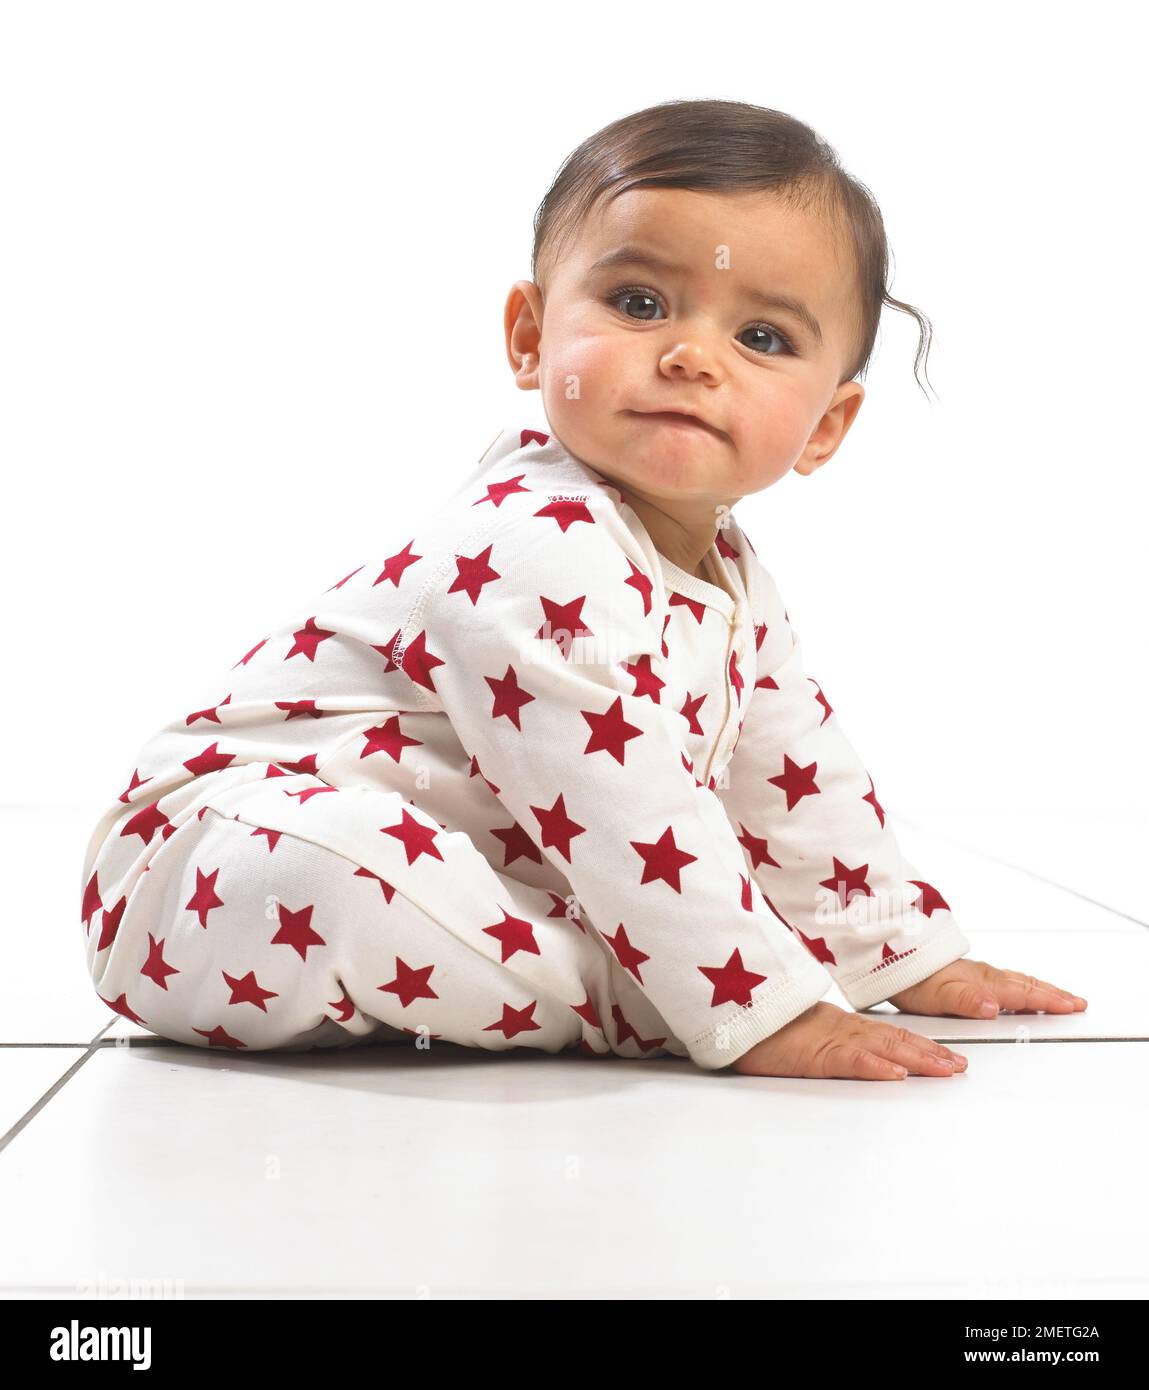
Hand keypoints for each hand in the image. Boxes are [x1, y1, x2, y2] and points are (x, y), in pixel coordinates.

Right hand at [730, 1000, 966, 1079]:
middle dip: (931, 1054)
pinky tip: (895, 1074)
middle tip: (961, 1067)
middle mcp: (839, 1029)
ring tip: (946, 1070)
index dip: (920, 1044)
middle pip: (894, 1040)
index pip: (887, 1034)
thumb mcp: (795, 1032)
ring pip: (881, 1048)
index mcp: (836, 1025)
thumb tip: (840, 1051)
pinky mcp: (810, 1052)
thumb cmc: (755, 1022)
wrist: (728, 1009)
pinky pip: (847, 1060)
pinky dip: (874, 1067)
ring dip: (917, 1060)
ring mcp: (827, 1039)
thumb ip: (819, 1040)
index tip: (947, 1056)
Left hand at [886, 957, 1087, 1018]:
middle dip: (1052, 994)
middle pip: (1024, 985)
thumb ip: (966, 1001)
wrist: (886, 954)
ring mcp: (974, 972)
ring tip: (1060, 996)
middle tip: (1078, 1003)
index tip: (1073, 1007)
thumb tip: (993, 1007)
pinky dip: (1020, 985)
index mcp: (979, 982)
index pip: (1020, 994)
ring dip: (1040, 989)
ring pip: (1015, 980)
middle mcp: (980, 975)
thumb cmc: (910, 977)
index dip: (1048, 1001)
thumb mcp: (936, 995)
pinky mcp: (964, 973)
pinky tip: (1020, 989)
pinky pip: (1002, 978)